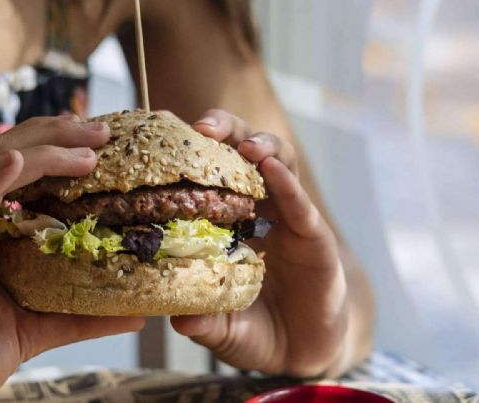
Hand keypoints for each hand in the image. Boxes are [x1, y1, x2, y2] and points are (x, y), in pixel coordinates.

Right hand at [0, 116, 144, 402]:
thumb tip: (137, 312)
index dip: (50, 147)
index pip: (11, 168)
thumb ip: (83, 315)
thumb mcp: (36, 327)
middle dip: (54, 134)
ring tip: (88, 146)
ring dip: (42, 150)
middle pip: (4, 154)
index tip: (94, 141)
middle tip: (102, 131)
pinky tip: (20, 163)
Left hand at [171, 109, 349, 375]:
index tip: (164, 136)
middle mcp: (256, 211)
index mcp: (226, 222)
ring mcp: (287, 219)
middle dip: (226, 131)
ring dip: (261, 146)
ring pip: (279, 164)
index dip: (189, 152)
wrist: (302, 351)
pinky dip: (287, 185)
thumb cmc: (254, 330)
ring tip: (246, 147)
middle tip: (203, 128)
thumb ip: (205, 321)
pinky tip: (273, 171)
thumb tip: (179, 320)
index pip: (208, 174)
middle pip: (242, 154)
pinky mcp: (314, 236)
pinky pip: (300, 205)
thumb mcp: (223, 328)